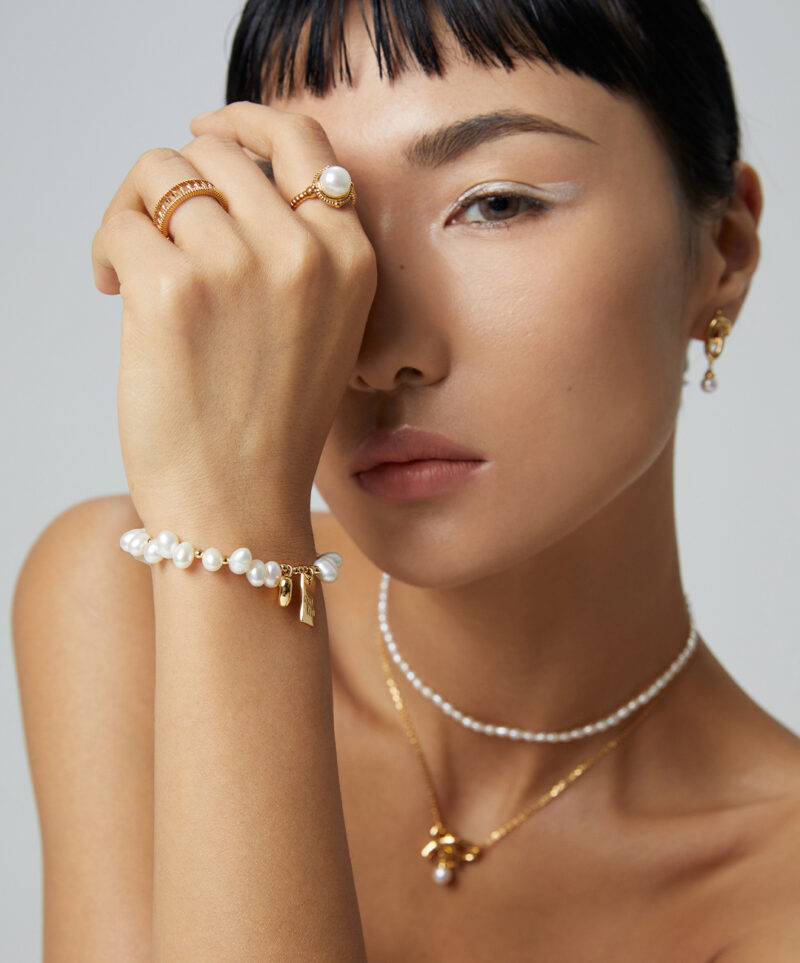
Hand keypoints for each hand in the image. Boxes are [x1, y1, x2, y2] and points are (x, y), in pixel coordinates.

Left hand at [92, 102, 376, 533]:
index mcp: (348, 257)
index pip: (303, 140)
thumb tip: (216, 177)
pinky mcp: (174, 290)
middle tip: (155, 230)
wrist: (240, 504)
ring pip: (163, 174)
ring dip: (136, 213)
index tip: (206, 129)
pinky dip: (108, 248)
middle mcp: (303, 250)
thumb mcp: (319, 325)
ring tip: (131, 271)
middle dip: (176, 181)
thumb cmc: (270, 424)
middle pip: (218, 151)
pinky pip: (124, 222)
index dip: (247, 122)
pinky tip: (114, 292)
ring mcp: (239, 266)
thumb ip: (292, 248)